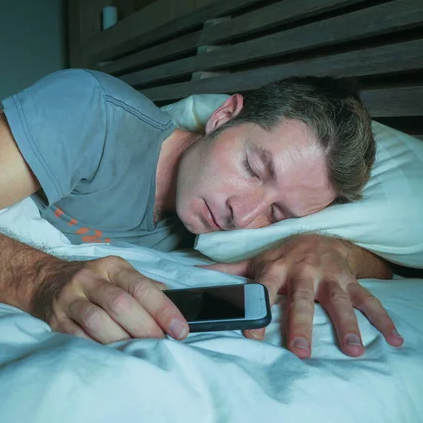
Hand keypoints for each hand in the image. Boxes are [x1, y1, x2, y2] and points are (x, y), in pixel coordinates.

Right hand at [30, 256, 188, 343]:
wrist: (45, 281)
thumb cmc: (92, 281)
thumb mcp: (117, 274)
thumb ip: (144, 287)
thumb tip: (174, 302)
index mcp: (111, 266)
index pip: (141, 286)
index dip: (163, 309)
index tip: (180, 330)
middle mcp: (89, 279)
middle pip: (120, 304)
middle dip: (144, 328)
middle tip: (160, 346)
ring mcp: (70, 298)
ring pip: (97, 321)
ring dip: (121, 340)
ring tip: (138, 353)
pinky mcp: (56, 320)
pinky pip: (78, 337)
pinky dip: (97, 348)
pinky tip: (112, 356)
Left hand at [202, 234, 403, 357]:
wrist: (320, 238)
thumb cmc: (284, 256)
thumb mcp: (257, 261)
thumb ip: (229, 272)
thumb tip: (195, 276)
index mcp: (277, 268)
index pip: (264, 290)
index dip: (257, 309)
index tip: (251, 334)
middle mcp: (303, 272)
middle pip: (302, 299)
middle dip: (301, 323)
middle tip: (300, 350)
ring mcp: (330, 277)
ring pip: (339, 301)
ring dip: (347, 325)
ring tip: (353, 350)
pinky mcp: (351, 281)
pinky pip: (369, 300)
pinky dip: (382, 319)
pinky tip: (393, 340)